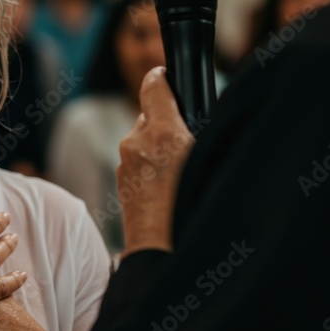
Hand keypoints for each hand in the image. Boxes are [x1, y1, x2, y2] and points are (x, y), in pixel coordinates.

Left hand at [118, 66, 194, 255]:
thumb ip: (196, 133)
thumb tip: (191, 120)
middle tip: (188, 141)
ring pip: (144, 141)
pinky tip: (168, 188)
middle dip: (166, 123)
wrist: (164, 255)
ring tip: (180, 173)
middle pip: (150, 115)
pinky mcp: (122, 183)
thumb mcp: (207, 160)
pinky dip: (151, 167)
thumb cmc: (193, 210)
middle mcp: (137, 143)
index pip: (154, 85)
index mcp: (162, 133)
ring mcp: (126, 164)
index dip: (162, 78)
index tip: (167, 76)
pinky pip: (138, 163)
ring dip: (159, 148)